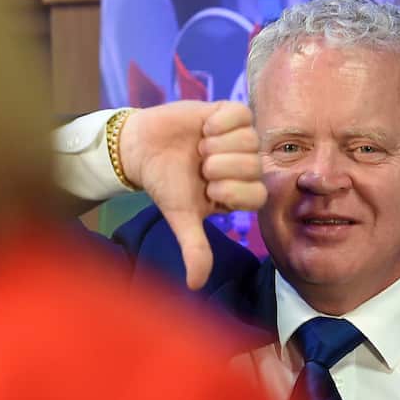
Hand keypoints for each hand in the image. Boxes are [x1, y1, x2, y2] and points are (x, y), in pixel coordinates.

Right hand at [119, 101, 263, 289]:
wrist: (141, 148)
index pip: (257, 194)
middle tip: (199, 164)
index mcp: (239, 193)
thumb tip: (195, 285)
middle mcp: (245, 166)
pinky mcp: (230, 113)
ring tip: (199, 146)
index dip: (230, 189)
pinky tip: (204, 127)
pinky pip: (241, 114)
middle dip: (219, 165)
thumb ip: (194, 248)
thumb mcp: (180, 217)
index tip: (206, 187)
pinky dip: (219, 121)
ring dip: (217, 143)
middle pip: (253, 165)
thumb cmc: (164, 184)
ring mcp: (240, 139)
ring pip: (249, 140)